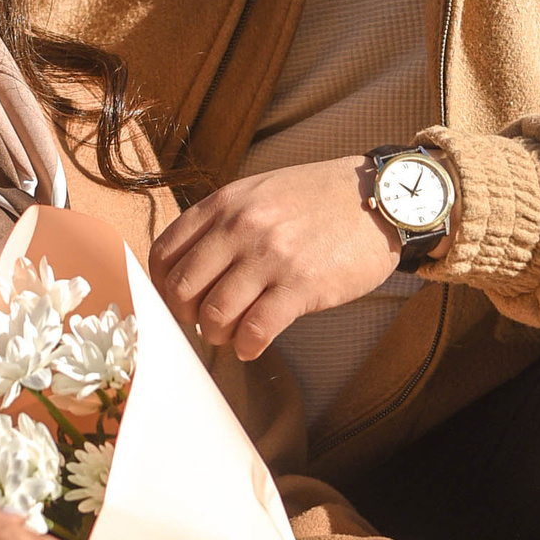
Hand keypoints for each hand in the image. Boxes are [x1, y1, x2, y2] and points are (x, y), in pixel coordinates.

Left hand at [149, 155, 399, 360]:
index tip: (175, 303)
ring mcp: (270, 256)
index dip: (160, 288)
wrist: (380, 196)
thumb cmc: (318, 198)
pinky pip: (256, 330)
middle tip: (203, 322)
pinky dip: (248, 347)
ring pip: (215, 315)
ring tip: (233, 334)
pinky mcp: (302, 285)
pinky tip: (254, 345)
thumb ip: (222, 222)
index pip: (164, 254)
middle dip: (185, 316)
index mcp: (225, 203)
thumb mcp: (260, 192)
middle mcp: (241, 227)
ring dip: (218, 335)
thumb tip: (188, 270)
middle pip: (181, 289)